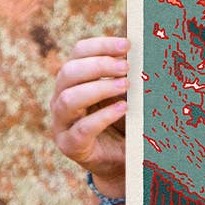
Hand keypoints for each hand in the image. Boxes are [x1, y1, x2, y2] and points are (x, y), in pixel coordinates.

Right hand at [49, 33, 129, 197]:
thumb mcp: (123, 93)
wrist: (119, 160)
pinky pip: (81, 129)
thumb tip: (144, 48)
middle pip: (68, 72)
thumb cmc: (122, 120)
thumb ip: (126, 73)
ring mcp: (61, 124)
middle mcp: (60, 98)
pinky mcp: (69, 146)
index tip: (127, 45)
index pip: (78, 52)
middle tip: (127, 67)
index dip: (101, 45)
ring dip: (99, 88)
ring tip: (125, 85)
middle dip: (99, 65)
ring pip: (69, 99)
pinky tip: (123, 109)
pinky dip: (103, 116)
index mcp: (72, 80)